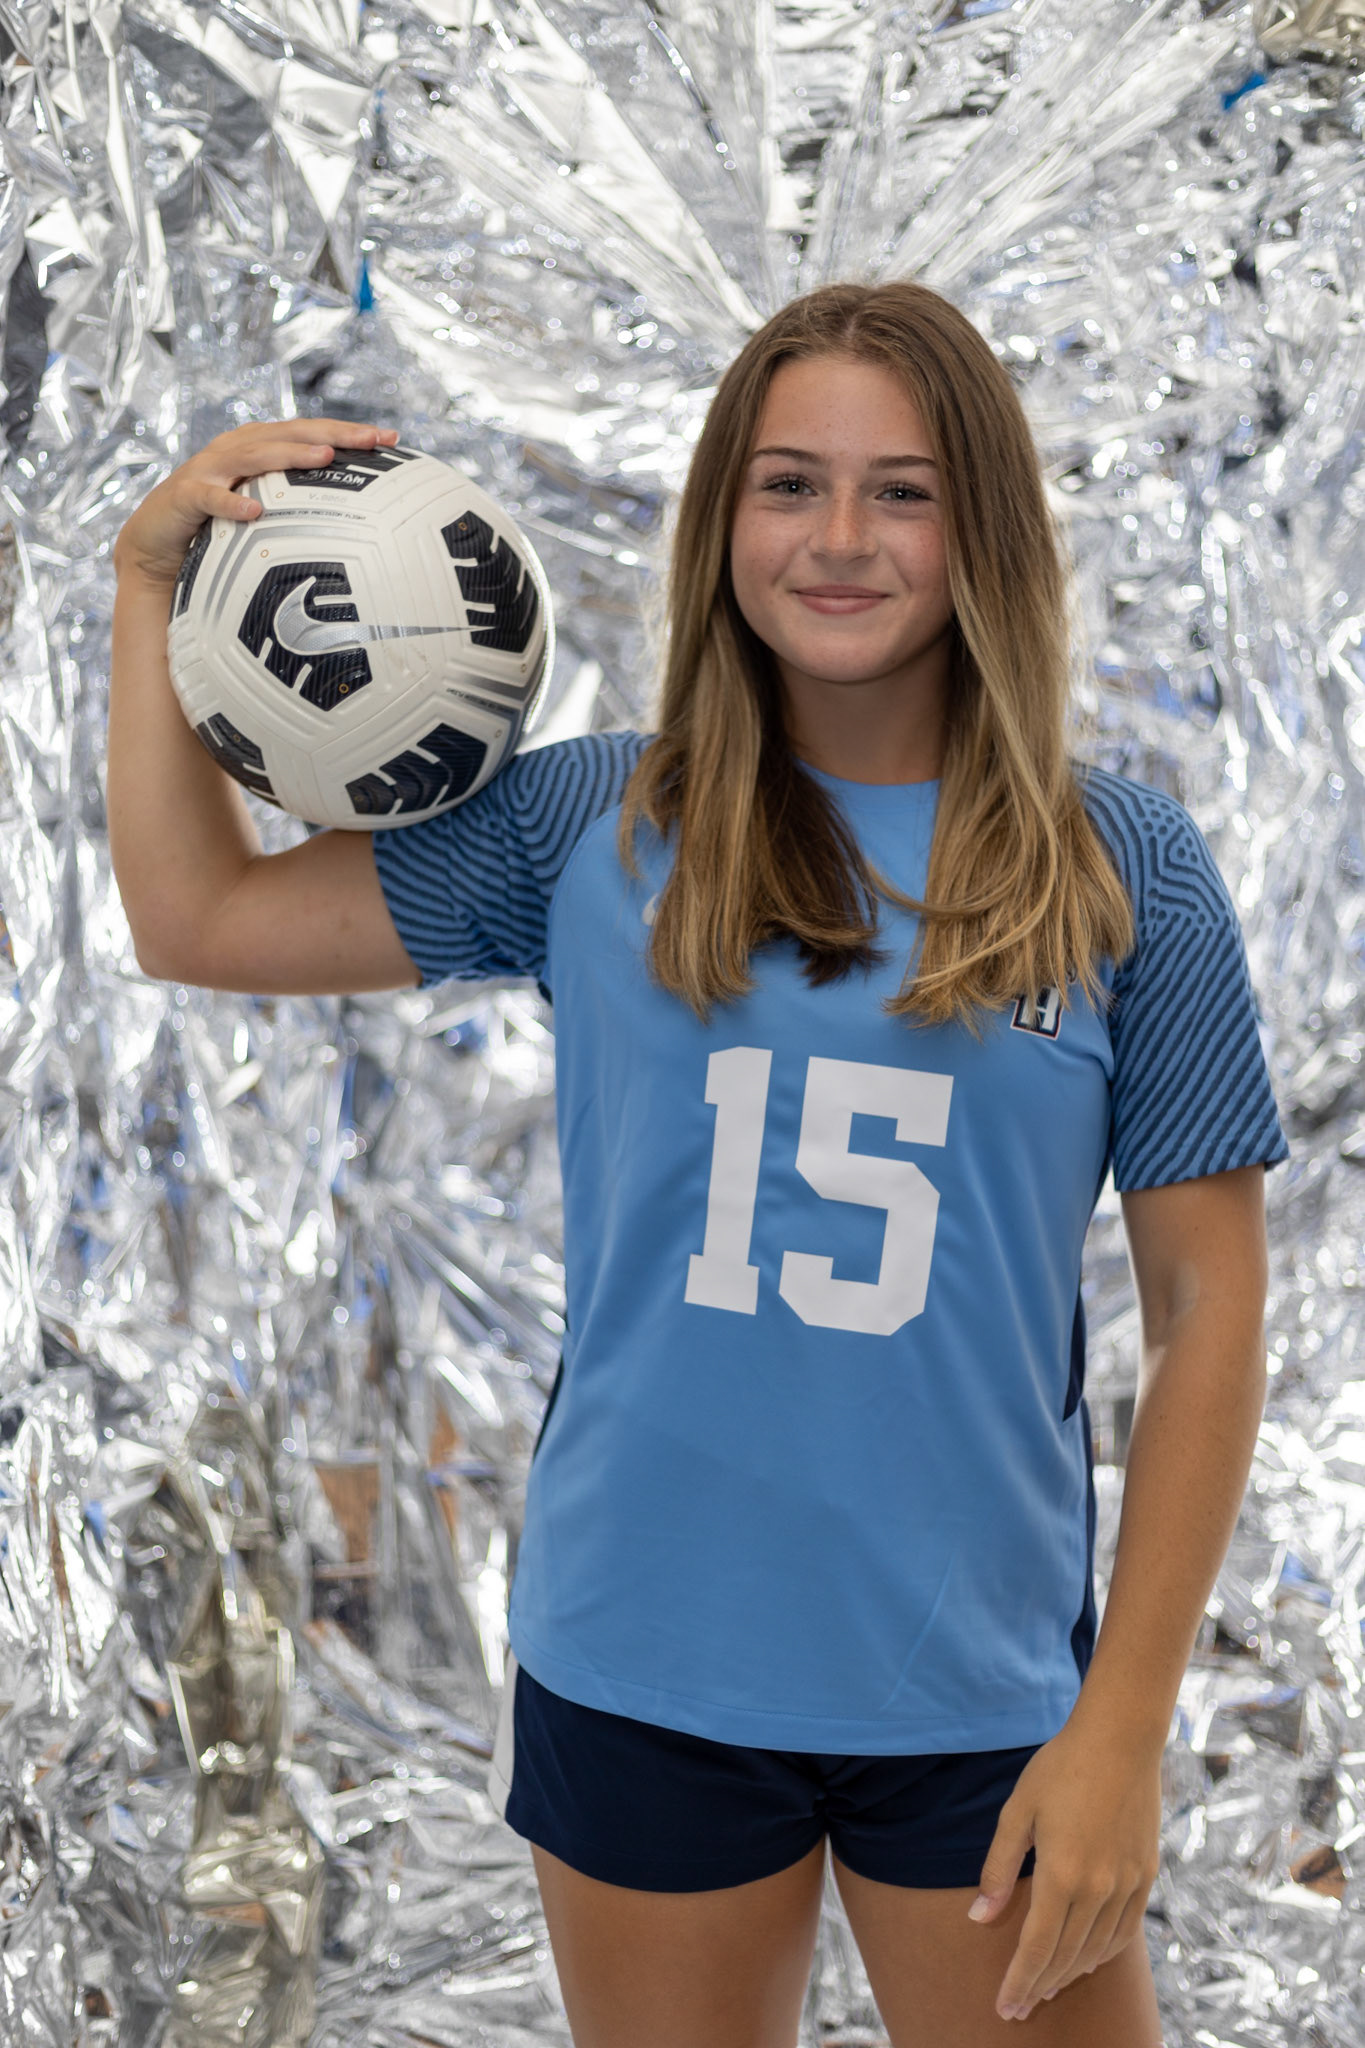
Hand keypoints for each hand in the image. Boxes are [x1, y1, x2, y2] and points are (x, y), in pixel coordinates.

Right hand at [112, 418, 400, 587]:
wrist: (157, 544)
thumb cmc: (217, 528)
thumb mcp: (265, 514)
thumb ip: (300, 510)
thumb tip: (360, 530)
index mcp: (260, 448)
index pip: (310, 434)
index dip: (349, 433)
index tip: (392, 439)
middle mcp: (237, 449)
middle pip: (289, 434)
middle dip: (332, 433)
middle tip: (372, 439)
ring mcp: (210, 469)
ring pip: (253, 455)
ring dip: (289, 454)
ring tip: (325, 458)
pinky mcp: (185, 495)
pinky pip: (210, 497)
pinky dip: (230, 501)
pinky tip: (253, 511)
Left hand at [968, 1715, 1161, 2022]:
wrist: (1120, 1738)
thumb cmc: (1060, 1767)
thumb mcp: (1017, 1811)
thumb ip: (999, 1868)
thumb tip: (978, 1917)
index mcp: (1062, 1875)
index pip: (1037, 1948)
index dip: (1019, 1982)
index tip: (1004, 2008)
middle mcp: (1098, 1889)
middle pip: (1067, 1956)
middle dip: (1040, 1986)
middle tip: (1019, 2008)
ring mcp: (1127, 1884)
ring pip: (1097, 1949)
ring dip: (1070, 1974)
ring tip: (1046, 1988)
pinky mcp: (1145, 1875)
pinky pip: (1124, 1931)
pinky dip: (1103, 1952)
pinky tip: (1087, 1959)